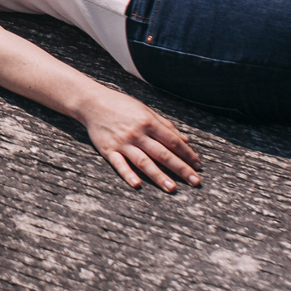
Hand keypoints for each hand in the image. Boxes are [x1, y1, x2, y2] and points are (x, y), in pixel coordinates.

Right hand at [77, 88, 201, 191]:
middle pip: (162, 153)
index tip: (198, 165)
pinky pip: (119, 164)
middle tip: (195, 181)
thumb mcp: (145, 110)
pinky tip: (137, 184)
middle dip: (180, 168)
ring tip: (172, 188)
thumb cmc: (121, 105)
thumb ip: (165, 125)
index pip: (172, 140)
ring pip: (144, 161)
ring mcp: (123, 142)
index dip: (187, 153)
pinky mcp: (108, 150)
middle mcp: (137, 133)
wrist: (92, 102)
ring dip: (159, 176)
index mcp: (148, 121)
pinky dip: (128, 174)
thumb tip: (186, 139)